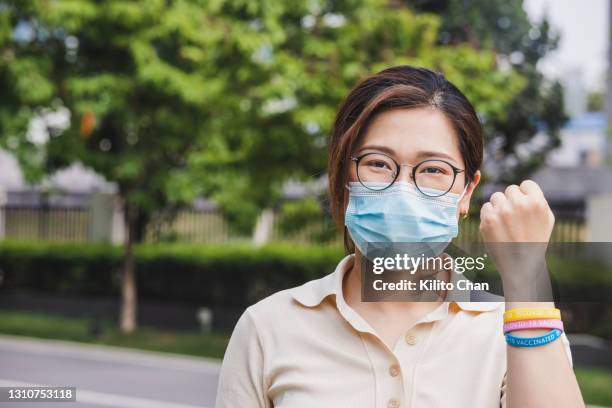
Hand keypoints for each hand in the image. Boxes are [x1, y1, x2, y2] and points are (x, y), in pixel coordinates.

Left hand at [479, 180, 554, 295]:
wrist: (521, 265)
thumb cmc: (535, 241)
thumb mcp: (547, 219)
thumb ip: (537, 200)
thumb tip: (524, 188)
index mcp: (536, 202)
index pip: (526, 184)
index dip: (525, 194)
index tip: (524, 205)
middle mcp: (518, 204)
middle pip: (510, 189)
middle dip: (512, 201)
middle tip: (515, 217)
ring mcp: (501, 211)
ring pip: (496, 197)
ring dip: (499, 206)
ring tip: (506, 222)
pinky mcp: (487, 220)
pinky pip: (486, 207)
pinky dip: (489, 215)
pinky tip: (497, 226)